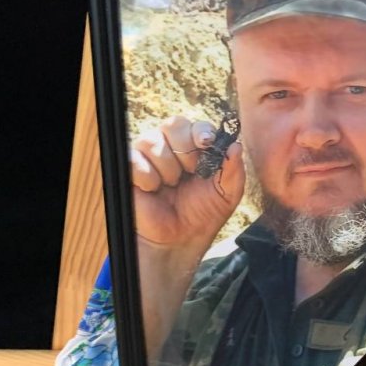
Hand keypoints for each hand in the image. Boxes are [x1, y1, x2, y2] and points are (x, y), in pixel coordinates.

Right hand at [130, 116, 244, 250]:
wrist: (179, 239)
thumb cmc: (203, 214)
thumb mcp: (228, 194)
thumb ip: (234, 170)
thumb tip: (236, 144)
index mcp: (195, 147)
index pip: (194, 125)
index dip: (200, 131)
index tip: (206, 143)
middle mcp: (170, 145)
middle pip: (173, 125)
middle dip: (185, 151)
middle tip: (189, 173)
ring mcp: (147, 155)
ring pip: (152, 141)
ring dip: (167, 169)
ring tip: (170, 186)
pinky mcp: (128, 168)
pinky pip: (134, 159)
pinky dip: (148, 178)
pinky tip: (153, 190)